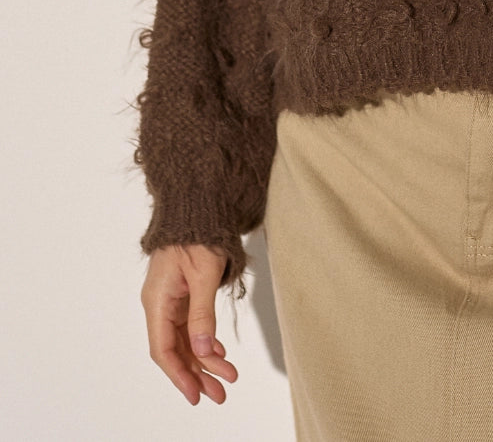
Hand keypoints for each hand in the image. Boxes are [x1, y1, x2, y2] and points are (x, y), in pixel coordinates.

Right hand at [141, 244, 237, 404]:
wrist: (198, 204)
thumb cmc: (199, 233)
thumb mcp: (203, 274)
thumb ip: (202, 314)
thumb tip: (202, 352)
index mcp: (158, 300)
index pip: (163, 349)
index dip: (179, 375)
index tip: (196, 395)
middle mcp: (160, 303)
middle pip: (175, 349)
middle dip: (197, 374)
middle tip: (220, 394)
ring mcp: (170, 300)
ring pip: (185, 340)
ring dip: (205, 360)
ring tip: (227, 378)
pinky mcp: (182, 294)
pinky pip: (191, 326)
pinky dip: (205, 341)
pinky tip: (220, 352)